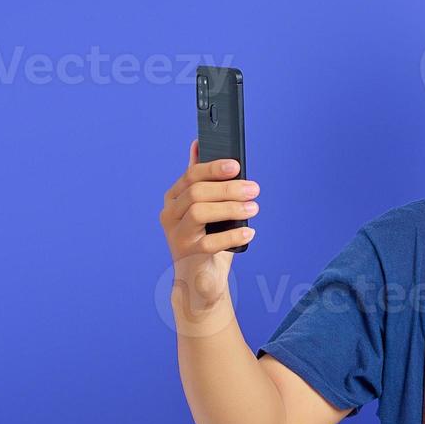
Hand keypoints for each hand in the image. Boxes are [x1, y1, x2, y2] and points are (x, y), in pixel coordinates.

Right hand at [159, 139, 258, 313]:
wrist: (200, 279)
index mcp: (174, 199)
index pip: (191, 176)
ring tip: (254, 207)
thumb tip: (198, 144)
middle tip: (254, 189)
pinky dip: (232, 235)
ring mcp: (177, 236)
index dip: (213, 168)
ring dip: (230, 207)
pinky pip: (210, 242)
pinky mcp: (188, 256)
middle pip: (196, 193)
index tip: (237, 166)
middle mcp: (170, 215)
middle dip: (228, 188)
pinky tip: (249, 231)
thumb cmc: (206, 238)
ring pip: (200, 213)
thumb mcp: (206, 207)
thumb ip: (203, 180)